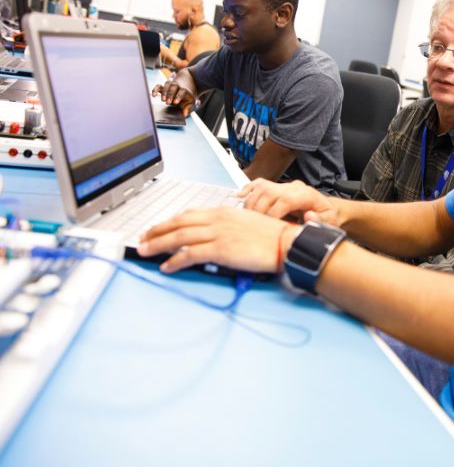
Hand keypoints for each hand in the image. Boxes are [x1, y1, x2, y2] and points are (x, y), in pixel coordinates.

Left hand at [137, 206, 294, 273]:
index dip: (170, 221)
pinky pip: (191, 254)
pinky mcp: (221, 249)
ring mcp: (218, 233)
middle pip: (179, 223)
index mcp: (223, 211)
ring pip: (179, 237)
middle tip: (142, 239)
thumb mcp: (245, 222)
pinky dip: (175, 260)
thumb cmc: (270, 234)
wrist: (285, 241)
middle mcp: (217, 219)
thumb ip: (227, 225)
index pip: (189, 214)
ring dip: (158, 244)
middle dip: (157, 231)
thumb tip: (213, 235)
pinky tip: (166, 266)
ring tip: (144, 251)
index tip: (158, 228)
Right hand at [151, 81, 194, 115]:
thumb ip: (189, 109)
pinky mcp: (164, 88)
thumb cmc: (187, 100)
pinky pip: (159, 86)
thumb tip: (184, 114)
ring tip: (162, 100)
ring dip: (164, 91)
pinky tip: (153, 95)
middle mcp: (178, 87)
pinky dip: (155, 89)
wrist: (185, 92)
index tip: (175, 102)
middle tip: (168, 102)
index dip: (179, 96)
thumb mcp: (191, 105)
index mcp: (185, 91)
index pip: (183, 91)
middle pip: (174, 87)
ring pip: (167, 84)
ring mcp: (170, 86)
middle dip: (170, 94)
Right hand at [240, 178, 340, 225]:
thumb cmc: (328, 218)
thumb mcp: (329, 222)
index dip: (274, 212)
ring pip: (262, 187)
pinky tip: (239, 197)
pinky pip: (260, 184)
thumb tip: (309, 217)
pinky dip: (248, 189)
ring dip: (251, 201)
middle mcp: (294, 187)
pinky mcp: (277, 187)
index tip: (267, 226)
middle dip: (258, 209)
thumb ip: (320, 221)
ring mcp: (284, 185)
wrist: (329, 209)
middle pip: (270, 192)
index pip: (285, 199)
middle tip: (252, 224)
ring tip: (246, 217)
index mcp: (306, 195)